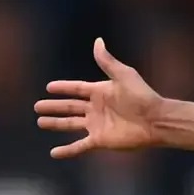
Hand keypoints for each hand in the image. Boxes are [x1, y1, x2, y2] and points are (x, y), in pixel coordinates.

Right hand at [35, 38, 163, 158]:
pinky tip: (54, 153)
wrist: (156, 120)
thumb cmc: (142, 96)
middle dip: (54, 107)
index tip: (49, 87)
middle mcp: (97, 109)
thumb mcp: (124, 75)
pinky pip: (79, 146)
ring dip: (56, 124)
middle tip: (37, 107)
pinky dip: (67, 150)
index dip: (63, 88)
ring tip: (41, 122)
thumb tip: (97, 41)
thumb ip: (107, 61)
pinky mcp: (100, 140)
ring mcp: (97, 125)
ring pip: (70, 124)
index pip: (77, 89)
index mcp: (101, 92)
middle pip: (70, 107)